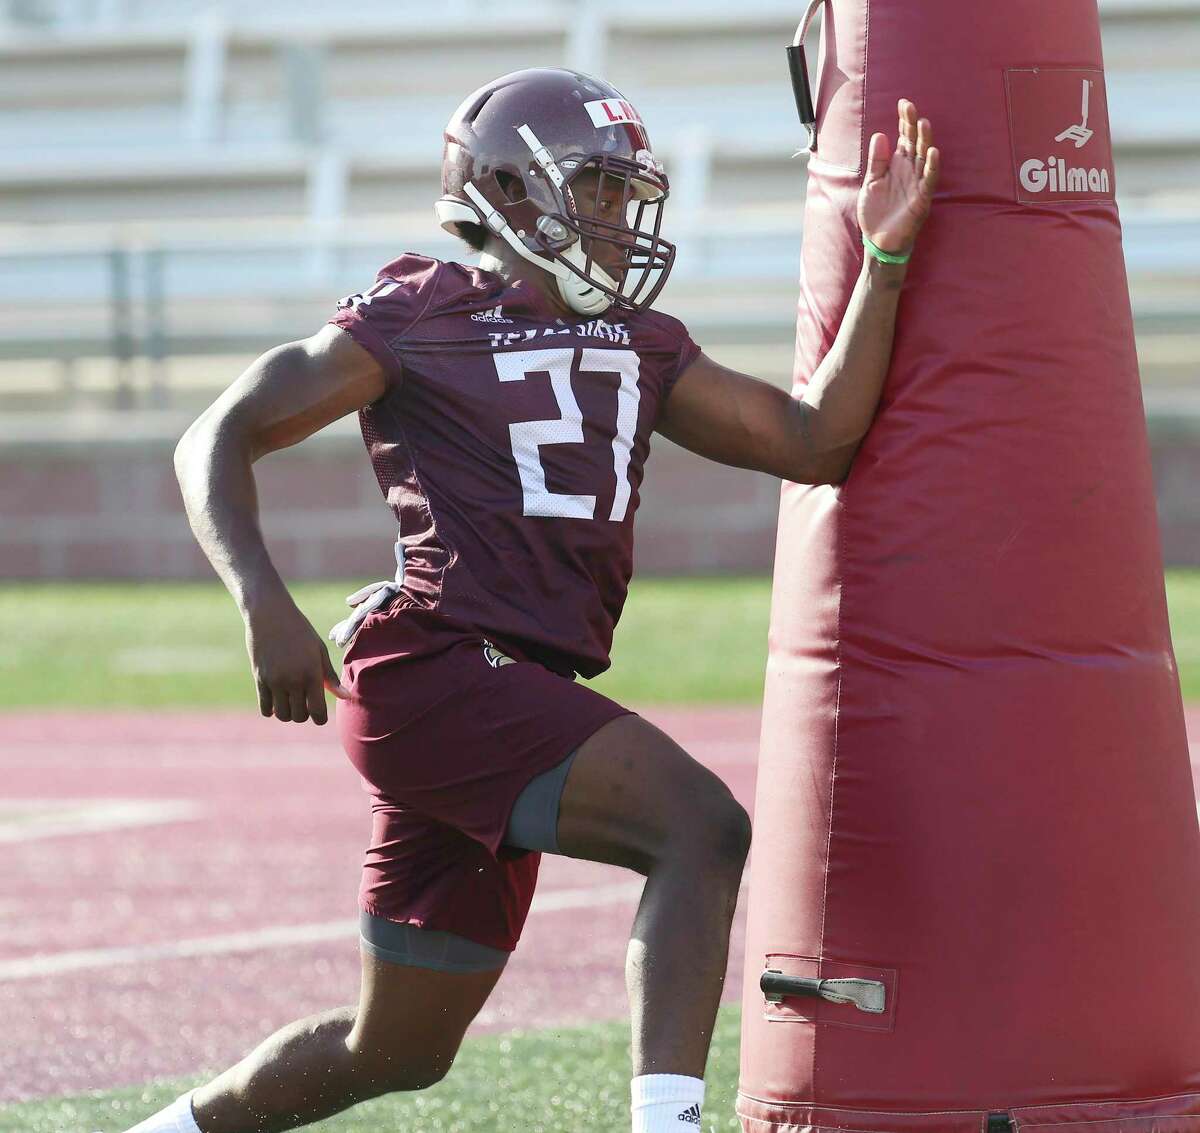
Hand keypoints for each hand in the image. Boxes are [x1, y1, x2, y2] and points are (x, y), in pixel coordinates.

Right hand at [245, 597, 350, 724]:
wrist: (271, 615)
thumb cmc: (300, 631)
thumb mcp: (319, 651)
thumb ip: (330, 677)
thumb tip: (347, 697)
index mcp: (312, 674)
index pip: (317, 712)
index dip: (320, 717)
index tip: (319, 712)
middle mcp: (293, 681)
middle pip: (299, 717)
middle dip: (304, 714)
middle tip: (305, 701)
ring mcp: (274, 681)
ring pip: (282, 715)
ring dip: (288, 712)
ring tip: (291, 699)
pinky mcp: (259, 679)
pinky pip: (265, 708)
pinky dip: (272, 708)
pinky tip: (277, 697)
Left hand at [858, 99, 939, 257]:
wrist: (879, 239)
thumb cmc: (876, 211)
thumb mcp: (871, 182)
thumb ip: (876, 161)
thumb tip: (880, 135)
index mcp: (897, 164)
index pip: (903, 137)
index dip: (903, 121)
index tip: (903, 103)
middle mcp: (909, 170)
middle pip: (914, 142)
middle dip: (913, 124)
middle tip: (910, 107)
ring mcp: (917, 182)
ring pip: (924, 157)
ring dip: (925, 140)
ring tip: (924, 123)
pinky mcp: (922, 198)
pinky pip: (929, 179)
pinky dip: (932, 166)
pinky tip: (933, 152)